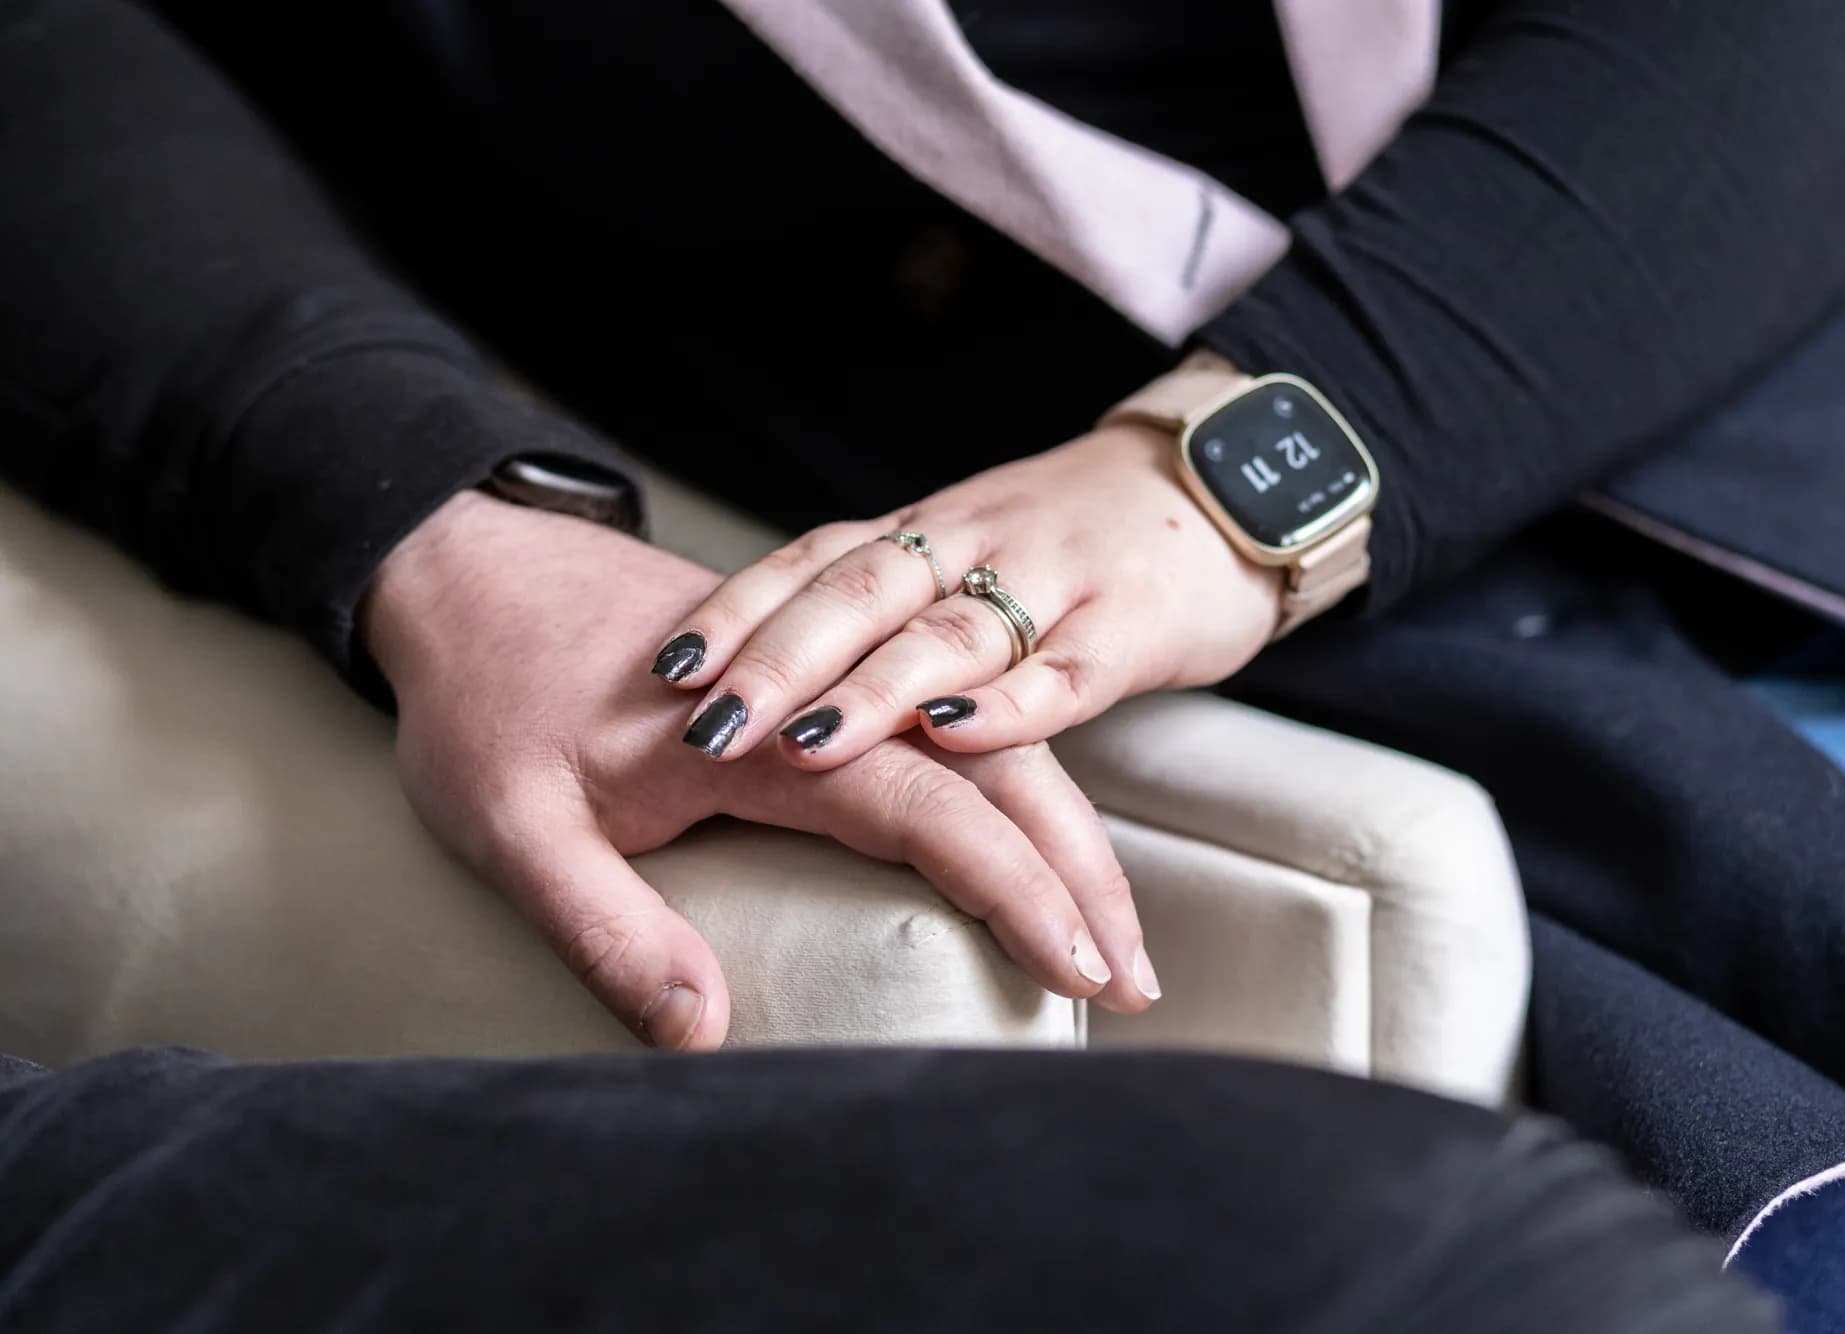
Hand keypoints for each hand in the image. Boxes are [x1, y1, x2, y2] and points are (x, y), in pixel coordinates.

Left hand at [363, 492, 1159, 1048]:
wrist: (470, 575)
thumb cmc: (489, 700)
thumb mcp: (514, 827)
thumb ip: (606, 930)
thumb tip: (703, 1032)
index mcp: (766, 729)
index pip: (931, 805)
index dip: (1014, 886)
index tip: (1077, 966)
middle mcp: (822, 692)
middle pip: (994, 772)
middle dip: (1076, 872)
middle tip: (1130, 978)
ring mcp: (828, 680)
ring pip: (987, 745)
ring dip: (1061, 836)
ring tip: (1109, 931)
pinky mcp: (821, 685)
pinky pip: (947, 735)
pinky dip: (1011, 797)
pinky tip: (1038, 853)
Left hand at [655, 421, 1282, 768]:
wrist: (1229, 485)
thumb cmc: (1078, 544)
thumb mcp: (972, 557)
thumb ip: (888, 613)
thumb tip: (771, 691)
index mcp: (923, 533)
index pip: (813, 561)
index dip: (740, 610)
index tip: (667, 668)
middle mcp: (973, 546)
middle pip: (861, 597)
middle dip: (777, 664)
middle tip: (705, 728)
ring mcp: (1053, 581)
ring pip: (948, 634)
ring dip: (871, 693)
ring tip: (800, 748)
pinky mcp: (1130, 627)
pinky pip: (1065, 670)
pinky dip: (1010, 706)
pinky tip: (956, 738)